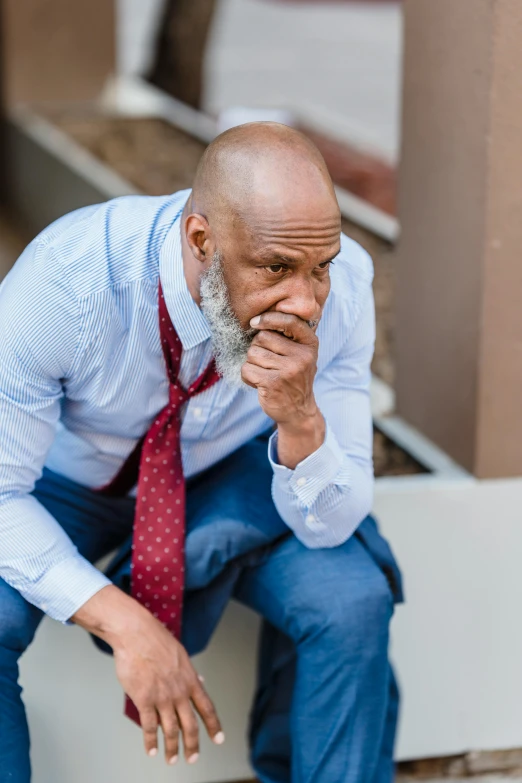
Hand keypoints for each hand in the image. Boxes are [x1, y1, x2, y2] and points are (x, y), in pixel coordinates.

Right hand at [72, 586, 223, 764]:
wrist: (137, 634)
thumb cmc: (156, 640)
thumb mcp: (180, 655)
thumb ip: (189, 673)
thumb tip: (200, 681)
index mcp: (190, 679)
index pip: (207, 708)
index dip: (214, 725)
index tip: (218, 739)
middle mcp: (179, 691)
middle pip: (190, 725)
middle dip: (192, 744)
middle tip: (192, 758)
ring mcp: (162, 697)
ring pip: (171, 730)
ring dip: (172, 748)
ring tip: (171, 760)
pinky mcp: (144, 700)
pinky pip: (149, 727)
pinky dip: (151, 741)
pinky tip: (152, 750)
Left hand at [241, 312, 325, 467]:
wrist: (298, 410)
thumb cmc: (294, 377)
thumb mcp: (301, 354)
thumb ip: (288, 335)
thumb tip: (259, 317)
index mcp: (310, 344)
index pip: (289, 321)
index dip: (268, 318)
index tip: (255, 322)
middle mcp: (302, 356)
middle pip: (262, 337)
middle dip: (258, 348)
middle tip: (267, 363)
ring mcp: (288, 370)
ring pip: (252, 353)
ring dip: (252, 364)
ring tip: (265, 374)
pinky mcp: (273, 383)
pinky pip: (247, 369)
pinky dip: (248, 376)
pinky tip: (259, 383)